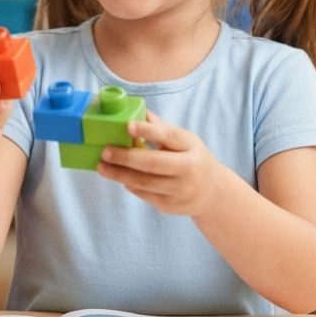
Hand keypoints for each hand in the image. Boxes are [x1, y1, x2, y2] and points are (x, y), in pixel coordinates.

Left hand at [96, 111, 222, 217]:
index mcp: (191, 147)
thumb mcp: (185, 141)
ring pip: (145, 182)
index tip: (127, 126)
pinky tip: (120, 178)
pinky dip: (130, 185)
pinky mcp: (171, 206)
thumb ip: (161, 129)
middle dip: (125, 157)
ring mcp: (181, 190)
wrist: (214, 193)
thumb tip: (138, 110)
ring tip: (102, 167)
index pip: (168, 136)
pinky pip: (145, 195)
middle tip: (105, 151)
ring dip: (120, 174)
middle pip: (153, 163)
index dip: (147, 130)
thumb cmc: (193, 159)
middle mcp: (189, 170)